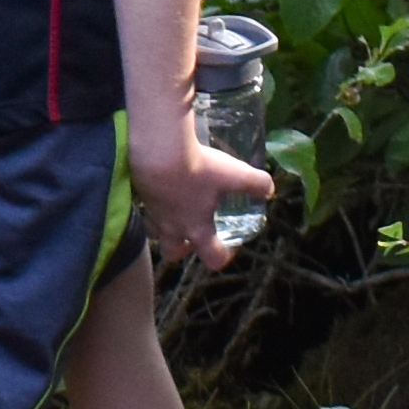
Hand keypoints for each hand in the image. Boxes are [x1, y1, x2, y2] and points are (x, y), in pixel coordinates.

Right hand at [128, 120, 268, 266]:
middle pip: (172, 253)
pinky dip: (154, 203)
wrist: (158, 150)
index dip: (223, 256)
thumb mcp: (234, 175)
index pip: (212, 258)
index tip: (229, 245)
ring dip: (165, 227)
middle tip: (192, 234)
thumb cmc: (197, 169)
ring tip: (174, 210)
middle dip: (183, 248)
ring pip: (155, 232)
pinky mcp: (140, 194)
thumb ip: (256, 183)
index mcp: (197, 229)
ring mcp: (153, 213)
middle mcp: (172, 227)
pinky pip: (146, 208)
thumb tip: (268, 189)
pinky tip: (162, 187)